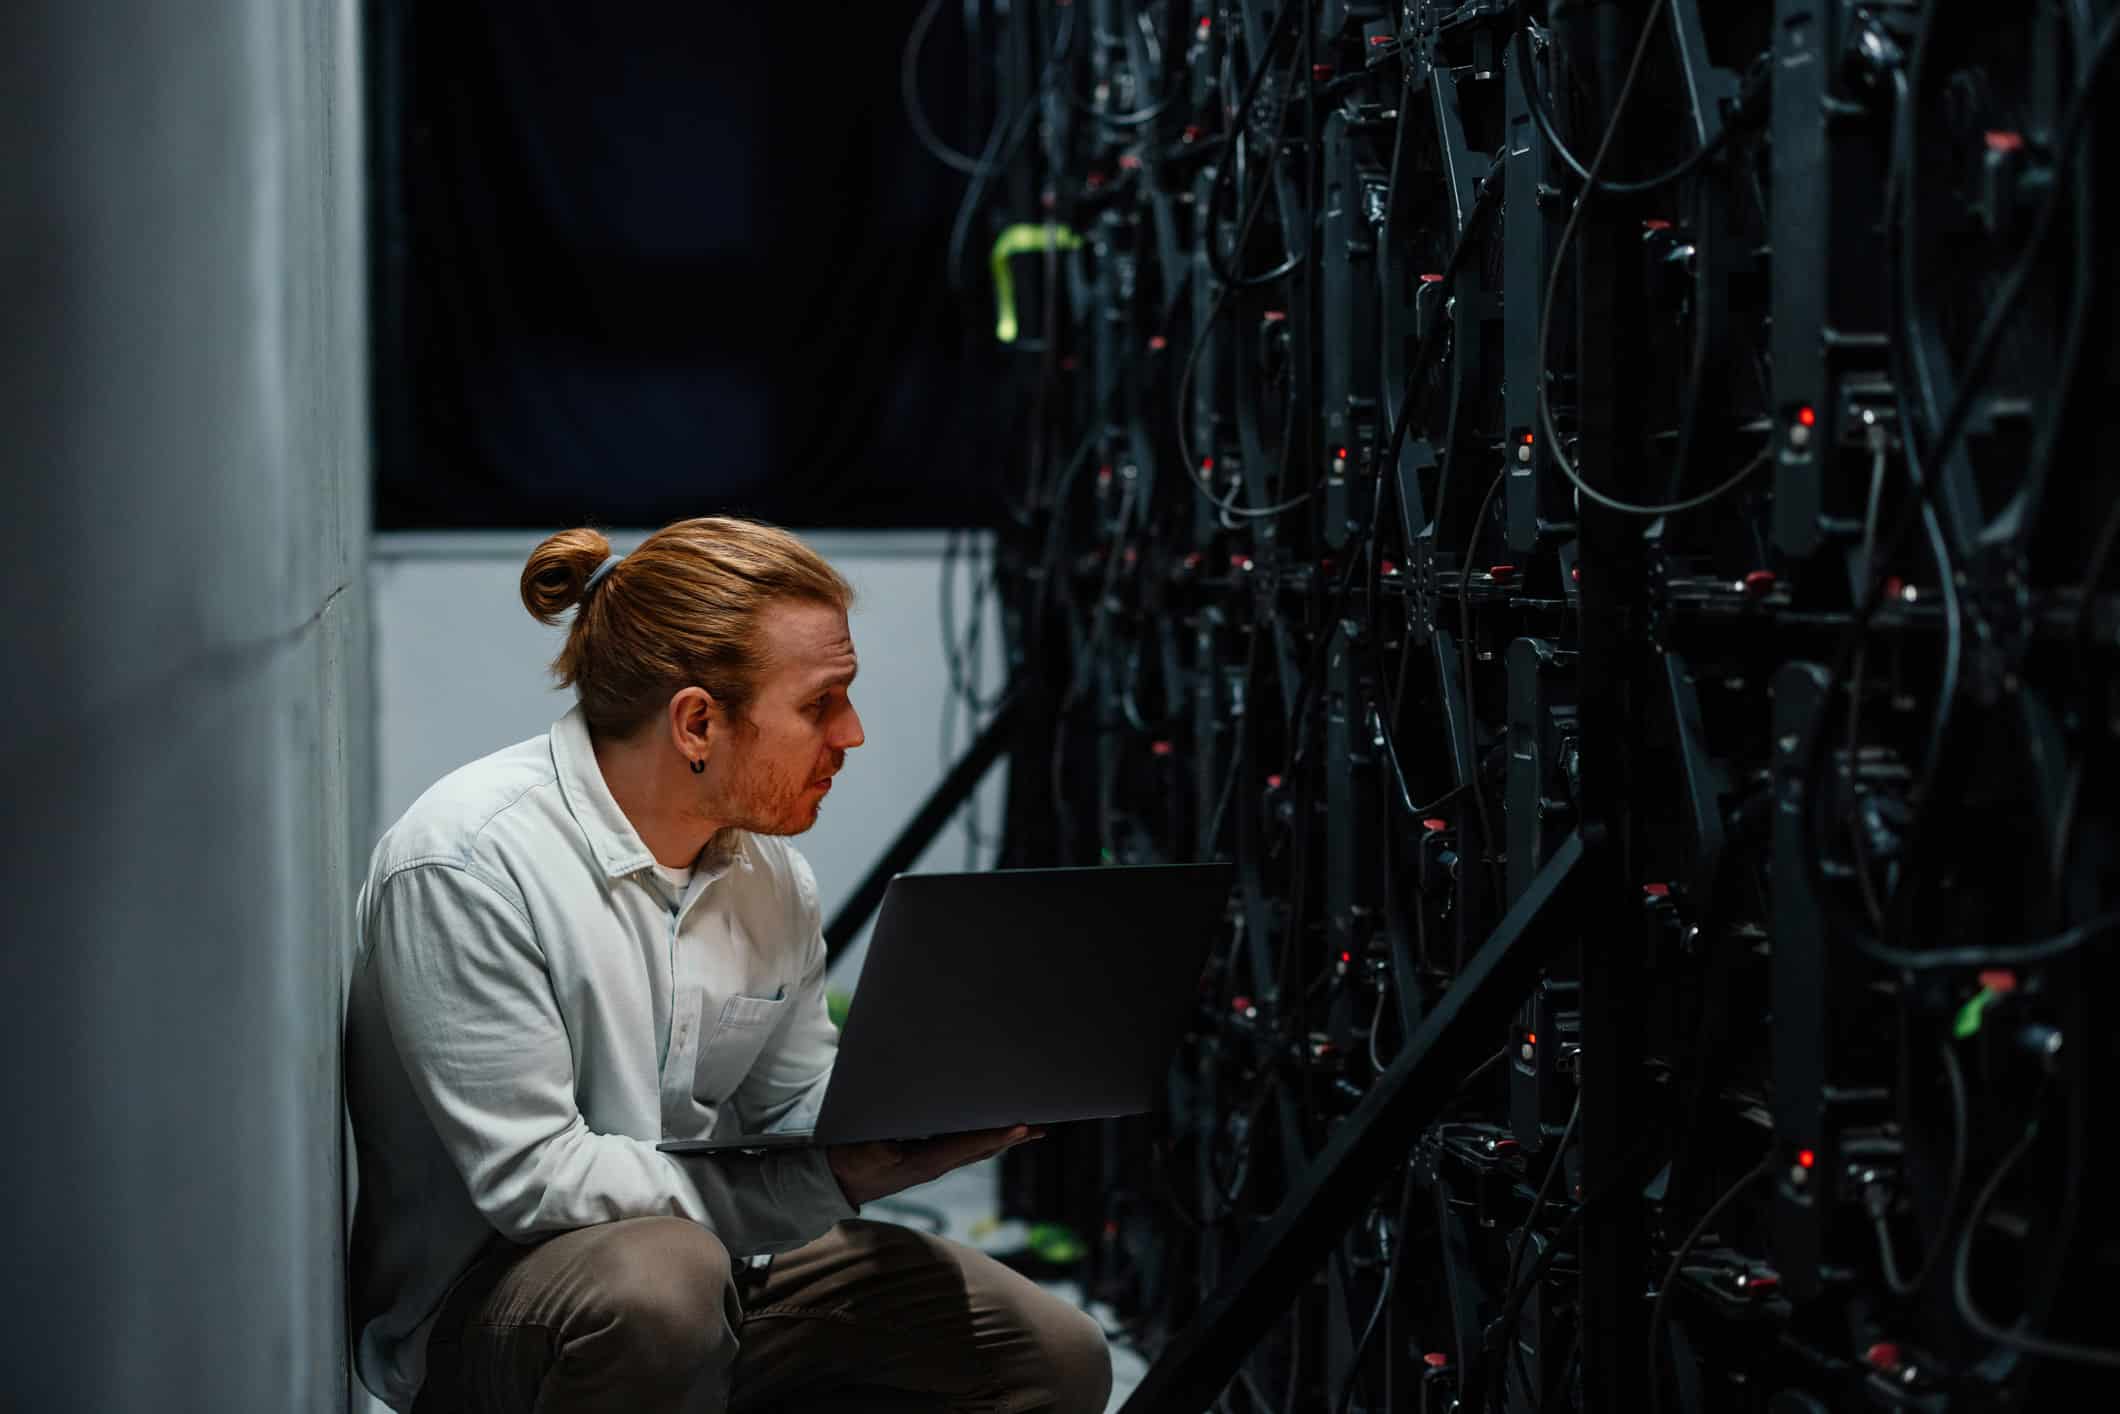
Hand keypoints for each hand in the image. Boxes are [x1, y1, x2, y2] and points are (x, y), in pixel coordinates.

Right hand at [828, 1124, 1044, 1206]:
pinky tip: (996, 1132)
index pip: (969, 1146)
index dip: (997, 1136)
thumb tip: (893, 1146)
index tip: (1022, 1126)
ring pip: (978, 1149)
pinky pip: (965, 1148)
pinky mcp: (928, 1159)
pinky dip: (986, 1138)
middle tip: (1043, 1126)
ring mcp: (934, 1163)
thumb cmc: (849, 1162)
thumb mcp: (861, 1153)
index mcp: (926, 1162)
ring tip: (1032, 1128)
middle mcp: (937, 1164)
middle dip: (1013, 1137)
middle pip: (984, 1148)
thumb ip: (879, 1149)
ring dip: (1006, 1138)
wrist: (837, 1181)